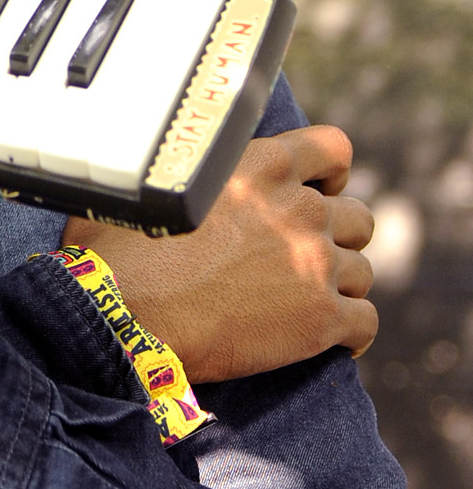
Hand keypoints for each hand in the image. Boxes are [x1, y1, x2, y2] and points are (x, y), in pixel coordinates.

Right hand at [63, 125, 376, 382]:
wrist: (127, 315)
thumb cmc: (123, 250)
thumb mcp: (150, 188)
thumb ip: (177, 173)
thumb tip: (141, 167)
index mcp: (259, 165)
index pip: (332, 148)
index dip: (328, 171)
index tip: (313, 189)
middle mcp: (297, 208)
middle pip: (356, 215)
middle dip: (335, 233)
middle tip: (299, 253)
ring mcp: (315, 264)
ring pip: (362, 269)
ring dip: (338, 282)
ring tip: (302, 298)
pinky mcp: (322, 320)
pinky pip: (365, 323)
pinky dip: (349, 333)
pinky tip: (324, 340)